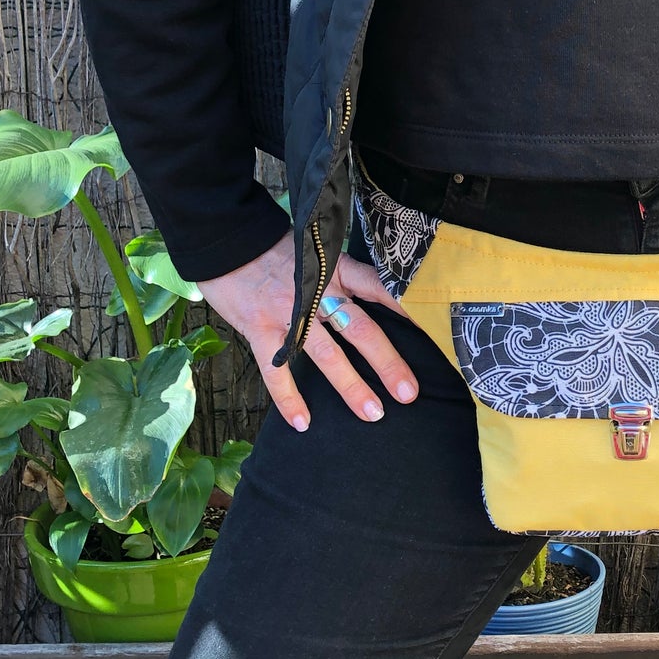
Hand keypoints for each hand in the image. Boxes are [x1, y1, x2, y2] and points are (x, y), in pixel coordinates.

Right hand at [196, 230, 418, 430]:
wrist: (225, 236)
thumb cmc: (272, 246)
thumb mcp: (314, 251)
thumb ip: (339, 274)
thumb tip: (368, 298)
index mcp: (336, 269)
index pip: (380, 288)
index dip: (408, 310)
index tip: (433, 334)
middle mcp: (318, 292)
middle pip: (361, 329)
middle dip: (387, 363)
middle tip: (409, 392)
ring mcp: (288, 312)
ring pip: (327, 354)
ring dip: (351, 386)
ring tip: (373, 413)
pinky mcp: (259, 329)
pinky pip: (277, 371)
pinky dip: (289, 398)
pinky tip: (303, 423)